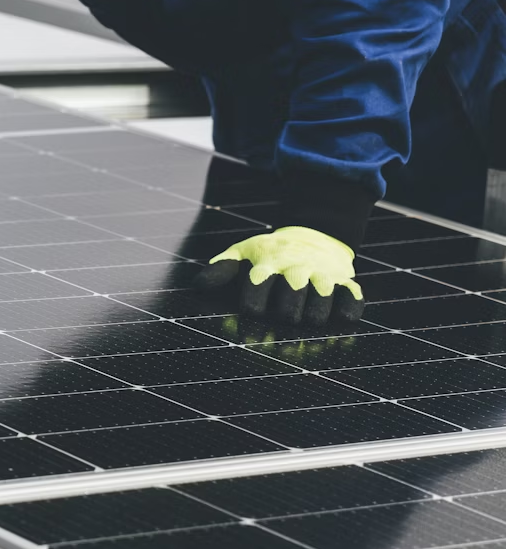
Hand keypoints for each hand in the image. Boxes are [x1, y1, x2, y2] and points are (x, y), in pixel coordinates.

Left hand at [196, 226, 363, 325]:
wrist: (315, 232)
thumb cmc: (270, 253)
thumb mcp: (244, 253)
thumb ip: (221, 270)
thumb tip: (198, 285)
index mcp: (268, 264)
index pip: (256, 293)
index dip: (254, 304)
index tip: (253, 310)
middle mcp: (296, 269)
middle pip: (289, 304)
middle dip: (284, 313)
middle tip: (284, 314)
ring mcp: (323, 276)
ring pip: (319, 307)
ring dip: (313, 315)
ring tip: (307, 315)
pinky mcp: (346, 282)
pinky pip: (351, 301)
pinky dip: (347, 311)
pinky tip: (340, 316)